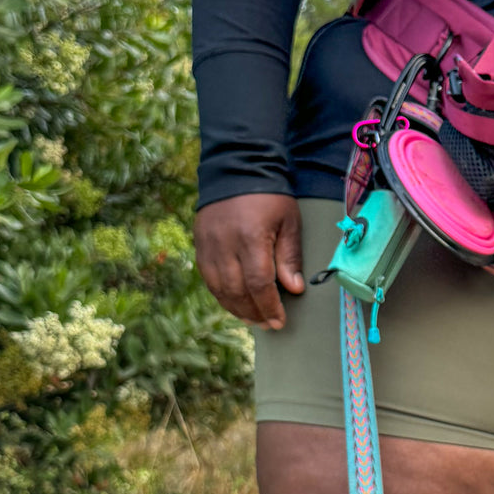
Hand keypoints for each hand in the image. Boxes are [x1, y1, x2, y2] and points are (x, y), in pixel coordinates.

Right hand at [194, 193, 304, 330]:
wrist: (237, 169)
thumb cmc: (270, 197)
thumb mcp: (289, 221)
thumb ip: (289, 256)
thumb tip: (294, 289)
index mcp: (251, 237)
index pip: (259, 283)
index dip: (269, 306)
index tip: (280, 320)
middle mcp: (225, 245)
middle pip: (236, 290)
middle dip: (254, 312)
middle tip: (269, 324)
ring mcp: (208, 245)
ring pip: (218, 289)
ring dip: (236, 308)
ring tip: (253, 319)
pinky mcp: (200, 245)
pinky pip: (208, 279)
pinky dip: (222, 295)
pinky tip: (235, 303)